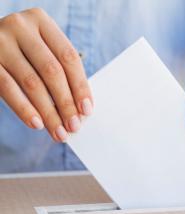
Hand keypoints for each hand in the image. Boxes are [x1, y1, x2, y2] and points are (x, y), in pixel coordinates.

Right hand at [0, 8, 92, 141]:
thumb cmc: (24, 50)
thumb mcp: (43, 49)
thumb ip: (60, 70)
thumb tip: (79, 107)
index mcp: (42, 22)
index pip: (68, 57)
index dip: (80, 86)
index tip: (86, 110)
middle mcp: (21, 27)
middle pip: (52, 71)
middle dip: (66, 103)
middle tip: (74, 126)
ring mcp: (0, 42)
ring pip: (32, 83)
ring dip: (48, 112)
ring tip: (58, 131)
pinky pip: (7, 88)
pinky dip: (24, 109)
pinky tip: (37, 124)